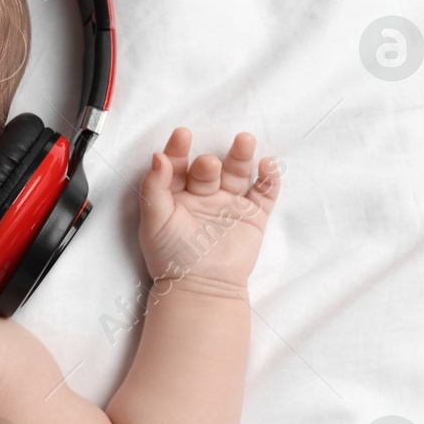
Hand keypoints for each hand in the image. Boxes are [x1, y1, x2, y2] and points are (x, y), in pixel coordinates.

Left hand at [136, 128, 280, 298]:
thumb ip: (154, 187)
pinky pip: (264, 192)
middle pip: (208, 168)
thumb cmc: (171, 257)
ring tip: (244, 141)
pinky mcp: (253, 216)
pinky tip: (267, 165)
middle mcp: (203, 195)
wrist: (201, 288)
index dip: (178, 149)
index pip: (177, 165)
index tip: (182, 135)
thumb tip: (157, 156)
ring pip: (237, 172)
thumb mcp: (155, 220)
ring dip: (241, 155)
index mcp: (176, 195)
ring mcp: (229, 204)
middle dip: (208, 163)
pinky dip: (269, 178)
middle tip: (209, 164)